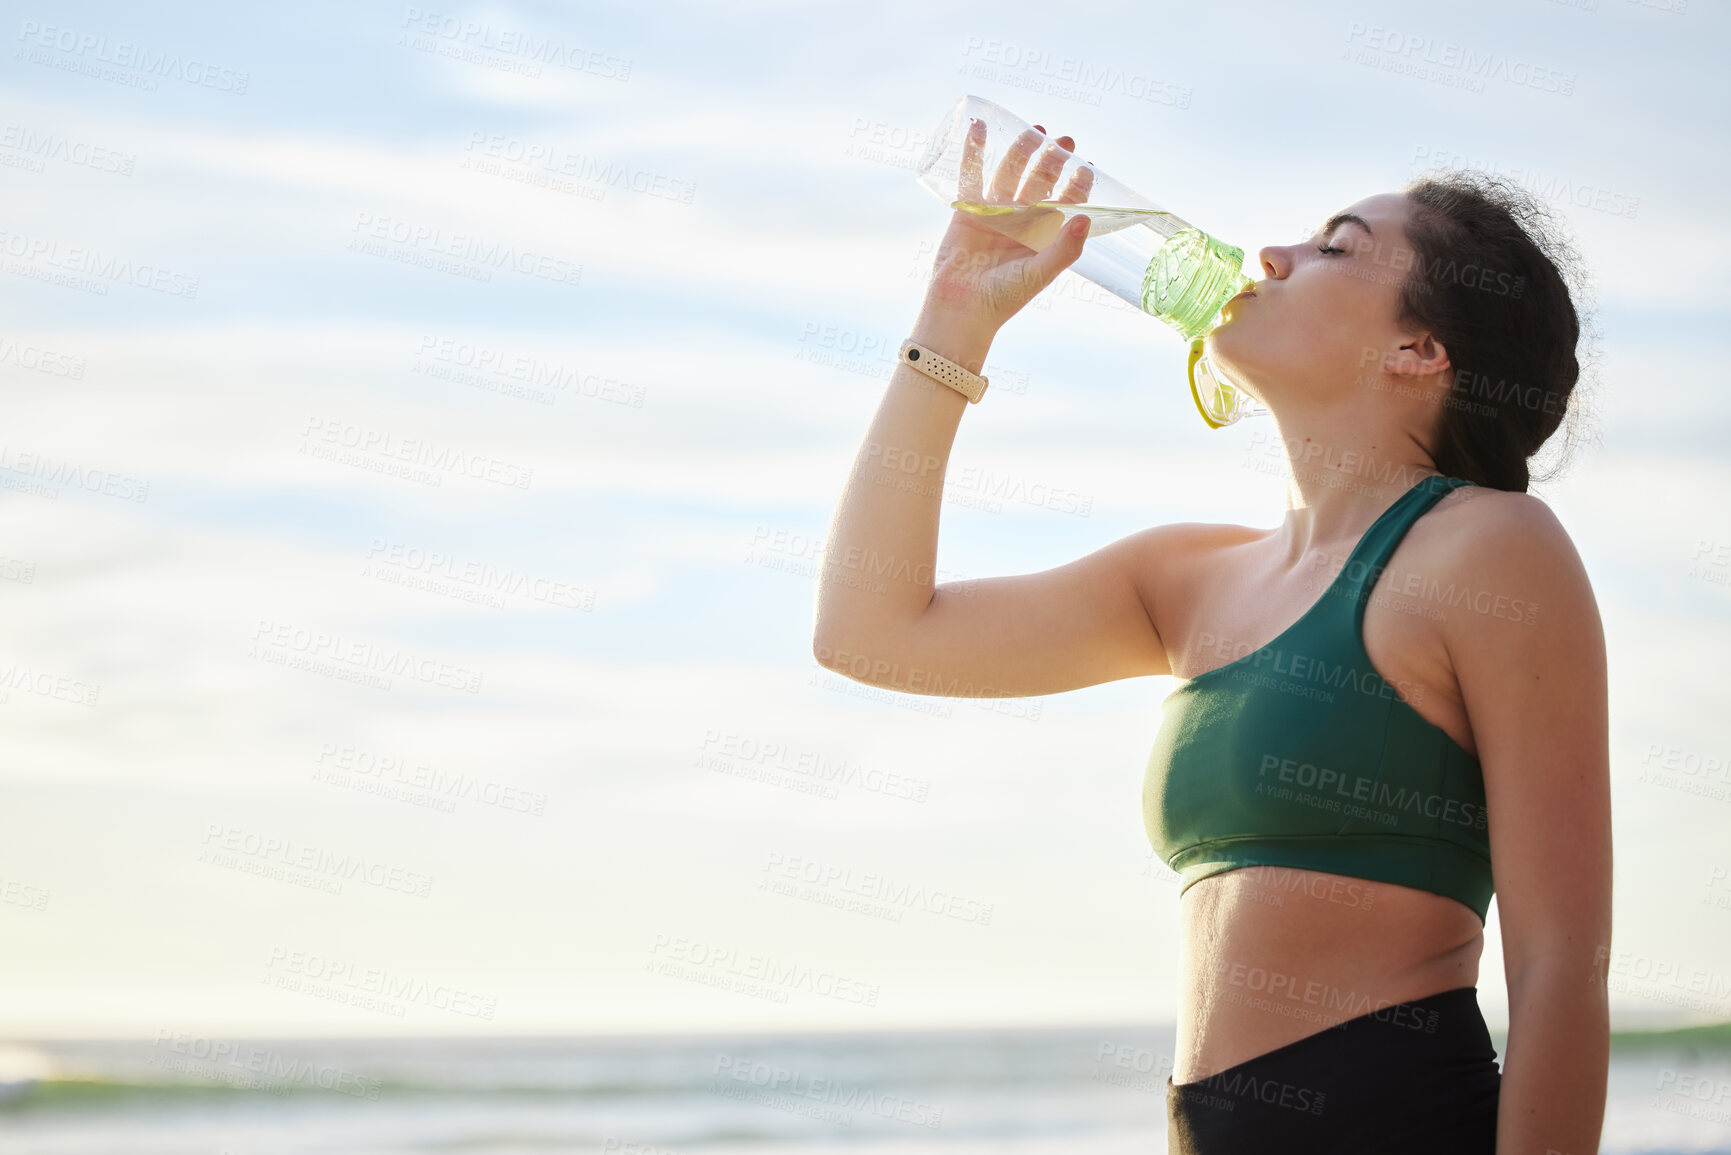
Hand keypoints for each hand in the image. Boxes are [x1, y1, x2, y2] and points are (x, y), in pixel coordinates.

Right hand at [920, 122, 1095, 334]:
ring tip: (1034, 130)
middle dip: (1052, 159)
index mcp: (1043, 234)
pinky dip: (974, 152)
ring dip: (1020, 150)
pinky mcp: (968, 210)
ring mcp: (995, 212)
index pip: (1065, 202)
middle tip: (1064, 139)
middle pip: (1040, 181)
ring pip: (1010, 173)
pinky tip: (979, 129)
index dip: (1077, 184)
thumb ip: (1065, 249)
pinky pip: (972, 175)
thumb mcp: (1040, 274)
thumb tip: (1086, 218)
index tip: (1087, 166)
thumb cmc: (1004, 298)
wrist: (962, 309)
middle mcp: (1022, 220)